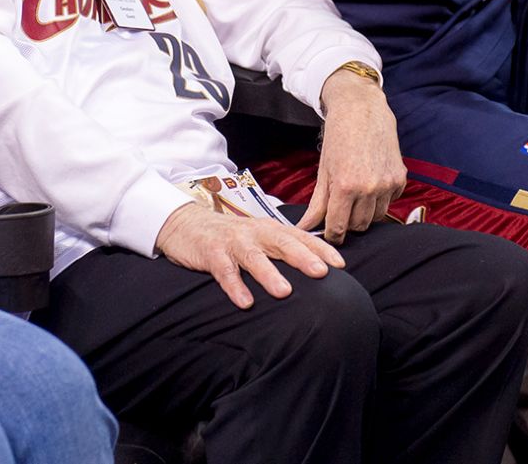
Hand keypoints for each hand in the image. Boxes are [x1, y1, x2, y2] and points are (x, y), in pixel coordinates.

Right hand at [154, 204, 344, 308]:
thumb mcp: (259, 237)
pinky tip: (245, 303)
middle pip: (282, 243)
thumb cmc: (231, 236)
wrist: (186, 224)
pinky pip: (225, 271)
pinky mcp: (212, 253)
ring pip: (254, 257)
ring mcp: (233, 242)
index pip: (300, 237)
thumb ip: (282, 249)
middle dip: (303, 257)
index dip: (321, 249)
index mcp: (270, 228)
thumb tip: (316, 270)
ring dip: (269, 274)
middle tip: (322, 273)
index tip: (341, 265)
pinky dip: (235, 286)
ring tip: (285, 292)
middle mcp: (255, 233)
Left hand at [297, 70, 405, 243]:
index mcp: (345, 187)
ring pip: (376, 218)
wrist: (362, 109)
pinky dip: (381, 199)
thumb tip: (303, 228)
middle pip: (359, 226)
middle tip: (342, 207)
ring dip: (366, 213)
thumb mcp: (323, 171)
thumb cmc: (339, 138)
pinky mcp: (400, 179)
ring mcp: (387, 184)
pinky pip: (390, 202)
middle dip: (348, 222)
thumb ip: (316, 205)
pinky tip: (371, 182)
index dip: (332, 234)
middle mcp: (369, 188)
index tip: (330, 231)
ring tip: (356, 193)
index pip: (339, 228)